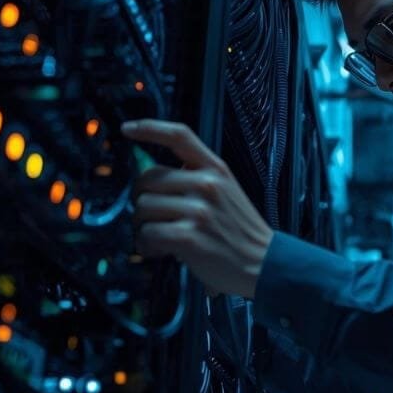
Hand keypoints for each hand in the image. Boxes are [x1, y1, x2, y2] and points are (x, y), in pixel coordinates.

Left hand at [121, 119, 272, 298]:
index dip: (150, 129)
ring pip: (143, 207)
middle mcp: (207, 185)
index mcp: (216, 169)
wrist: (264, 263)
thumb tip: (155, 179)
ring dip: (143, 226)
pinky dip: (146, 244)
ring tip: (158, 238)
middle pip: (148, 179)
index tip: (128, 129)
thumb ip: (198, 178)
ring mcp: (198, 210)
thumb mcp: (228, 191)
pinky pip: (147, 233)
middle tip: (152, 218)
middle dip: (141, 200)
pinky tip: (158, 250)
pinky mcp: (189, 237)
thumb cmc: (241, 231)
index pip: (180, 136)